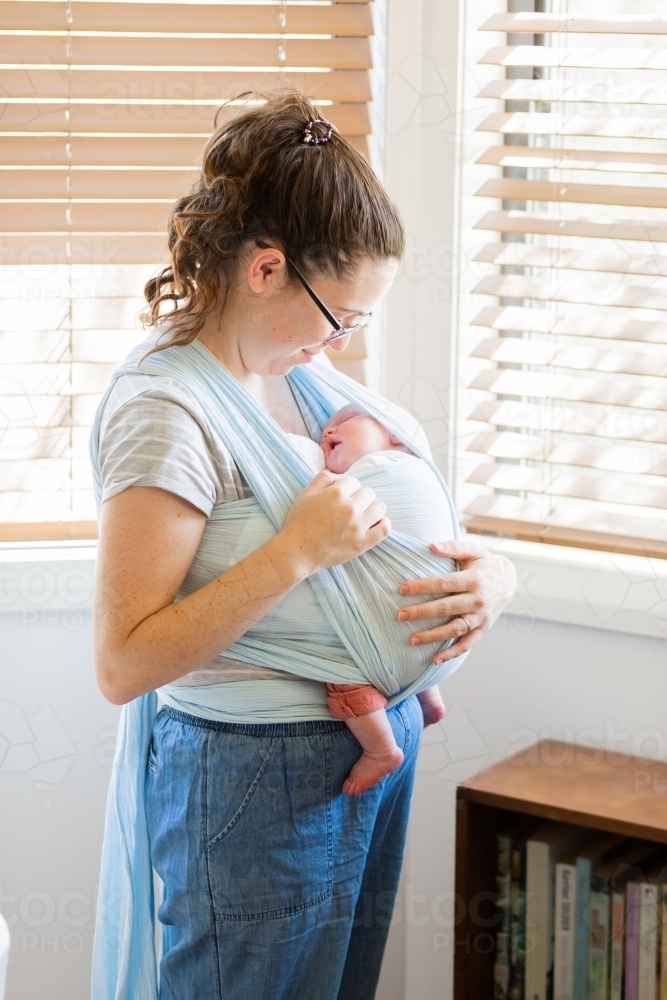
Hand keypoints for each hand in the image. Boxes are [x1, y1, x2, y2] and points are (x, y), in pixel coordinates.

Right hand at [281, 470, 389, 576]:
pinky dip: (383, 524)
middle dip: (359, 497)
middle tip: (349, 507)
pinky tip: (375, 524)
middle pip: (368, 493)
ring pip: (380, 507)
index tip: (340, 497)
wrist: (297, 552)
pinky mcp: (362, 543)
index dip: (347, 488)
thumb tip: (341, 477)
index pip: (354, 481)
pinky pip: (385, 528)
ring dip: (372, 508)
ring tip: (363, 515)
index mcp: (336, 493)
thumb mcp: (306, 493)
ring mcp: (358, 526)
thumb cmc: (299, 522)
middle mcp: (350, 508)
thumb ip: (324, 478)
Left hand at [396, 539, 516, 662]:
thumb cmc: (484, 564)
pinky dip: (453, 653)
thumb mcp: (473, 550)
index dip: (422, 586)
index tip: (402, 589)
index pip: (444, 584)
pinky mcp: (483, 629)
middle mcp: (479, 600)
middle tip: (400, 615)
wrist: (508, 582)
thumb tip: (432, 546)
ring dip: (433, 636)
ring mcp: (482, 617)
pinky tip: (435, 659)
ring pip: (455, 628)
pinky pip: (468, 644)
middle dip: (422, 612)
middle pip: (447, 608)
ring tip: (412, 640)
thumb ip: (453, 547)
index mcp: (475, 579)